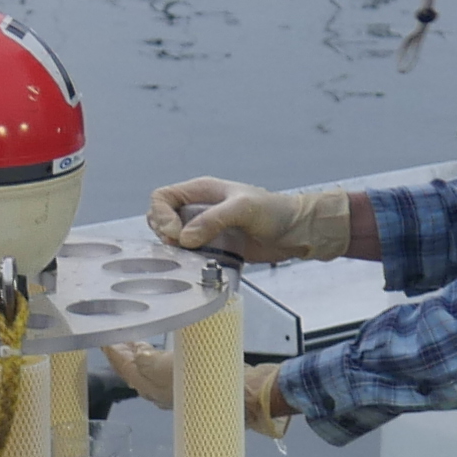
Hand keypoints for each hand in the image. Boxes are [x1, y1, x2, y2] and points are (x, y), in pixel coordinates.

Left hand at [97, 338, 296, 439]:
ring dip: (141, 354)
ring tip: (137, 338)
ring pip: (151, 371)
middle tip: (117, 335)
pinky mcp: (193, 386)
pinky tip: (162, 350)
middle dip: (125, 353)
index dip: (113, 354)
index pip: (124, 368)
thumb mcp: (165, 366)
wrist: (240, 395)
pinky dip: (160, 358)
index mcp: (150, 387)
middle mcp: (159, 392)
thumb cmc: (200, 380)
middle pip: (135, 371)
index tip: (103, 340)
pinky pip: (168, 371)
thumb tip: (139, 355)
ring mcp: (176, 390)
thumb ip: (147, 360)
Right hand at [146, 178, 350, 265]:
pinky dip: (187, 261)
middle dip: (165, 234)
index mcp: (201, 191)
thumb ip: (213, 220)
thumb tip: (185, 238)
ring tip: (191, 256)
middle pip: (161, 218)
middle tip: (182, 247)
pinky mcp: (213, 247)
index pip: (162, 198)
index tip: (176, 234)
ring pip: (172, 238)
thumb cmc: (275, 211)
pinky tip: (199, 265)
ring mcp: (205, 229)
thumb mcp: (243, 209)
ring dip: (174, 250)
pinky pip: (189, 254)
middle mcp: (199, 208)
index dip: (162, 216)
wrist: (296, 232)